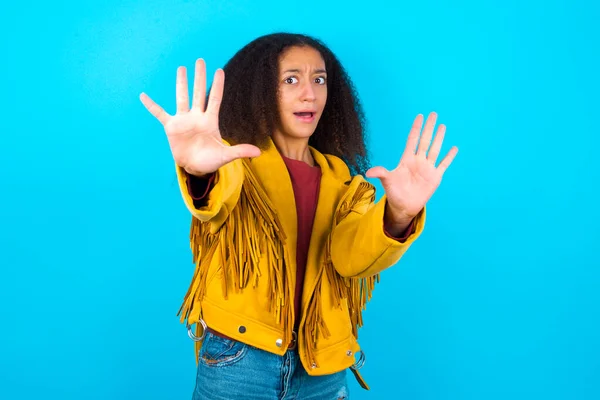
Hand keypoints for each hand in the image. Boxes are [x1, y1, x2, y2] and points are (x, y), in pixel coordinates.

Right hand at [139, 58, 260, 175]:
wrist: (194, 168)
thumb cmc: (210, 160)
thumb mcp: (225, 156)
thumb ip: (240, 151)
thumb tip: (259, 152)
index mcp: (210, 121)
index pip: (215, 99)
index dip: (217, 86)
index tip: (220, 70)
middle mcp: (197, 117)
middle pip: (199, 93)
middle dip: (200, 77)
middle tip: (200, 60)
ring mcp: (183, 120)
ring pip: (182, 98)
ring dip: (181, 84)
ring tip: (182, 68)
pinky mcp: (171, 127)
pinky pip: (159, 114)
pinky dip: (151, 106)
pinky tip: (143, 96)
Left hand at [366, 112, 457, 222]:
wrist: (404, 206)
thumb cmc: (394, 192)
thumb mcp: (387, 181)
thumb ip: (380, 173)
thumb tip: (367, 173)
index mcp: (407, 160)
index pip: (412, 140)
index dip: (416, 128)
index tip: (419, 116)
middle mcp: (418, 161)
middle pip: (425, 141)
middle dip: (429, 128)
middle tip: (433, 114)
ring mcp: (427, 168)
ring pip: (435, 149)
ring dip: (439, 138)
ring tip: (442, 126)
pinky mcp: (435, 177)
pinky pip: (443, 164)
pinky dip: (448, 157)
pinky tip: (454, 148)